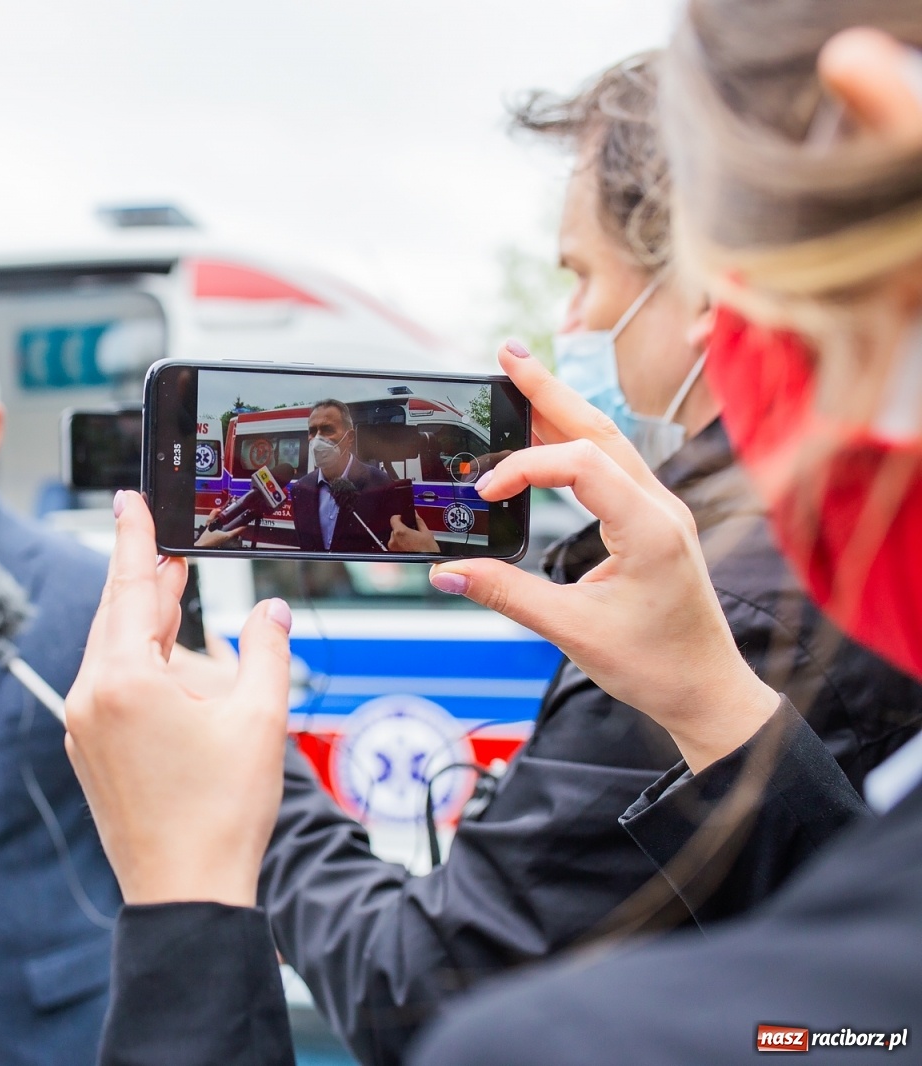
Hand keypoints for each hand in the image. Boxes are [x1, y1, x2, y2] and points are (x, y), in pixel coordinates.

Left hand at [65, 491, 292, 906]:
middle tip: (169, 549)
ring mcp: (82, 726)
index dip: (134, 537)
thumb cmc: (219, 815)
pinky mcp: (88, 751)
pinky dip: (135, 661)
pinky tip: (163, 661)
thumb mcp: (259, 720)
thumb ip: (266, 652)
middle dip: (145, 580)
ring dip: (143, 622)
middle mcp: (89, 696)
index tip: (128, 500)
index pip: (128, 586)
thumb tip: (270, 612)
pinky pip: (107, 684)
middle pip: (117, 616)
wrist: (184, 894)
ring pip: (110, 651)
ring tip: (173, 596)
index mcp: (123, 679)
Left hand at [387, 513, 439, 552]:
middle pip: (395, 529)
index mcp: (400, 532)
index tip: (404, 518)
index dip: (399, 517)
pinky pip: (395, 547)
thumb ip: (418, 521)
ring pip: (395, 539)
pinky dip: (401, 546)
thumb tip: (415, 514)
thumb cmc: (428, 551)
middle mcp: (393, 540)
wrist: (428, 567)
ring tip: (413, 543)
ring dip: (401, 539)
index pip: (393, 519)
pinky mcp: (393, 555)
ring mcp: (392, 549)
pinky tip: (410, 549)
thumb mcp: (426, 533)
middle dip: (402, 530)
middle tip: (413, 533)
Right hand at [427, 342, 778, 772]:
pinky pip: (611, 467)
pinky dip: (574, 443)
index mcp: (651, 528)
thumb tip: (448, 572)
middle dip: (550, 390)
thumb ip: (507, 594)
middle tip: (506, 355)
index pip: (581, 464)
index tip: (485, 494)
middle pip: (599, 428)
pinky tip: (544, 436)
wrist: (708, 691)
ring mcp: (661, 511)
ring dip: (562, 409)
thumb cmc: (655, 665)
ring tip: (517, 382)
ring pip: (608, 441)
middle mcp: (661, 507)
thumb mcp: (573, 631)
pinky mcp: (653, 522)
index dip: (526, 468)